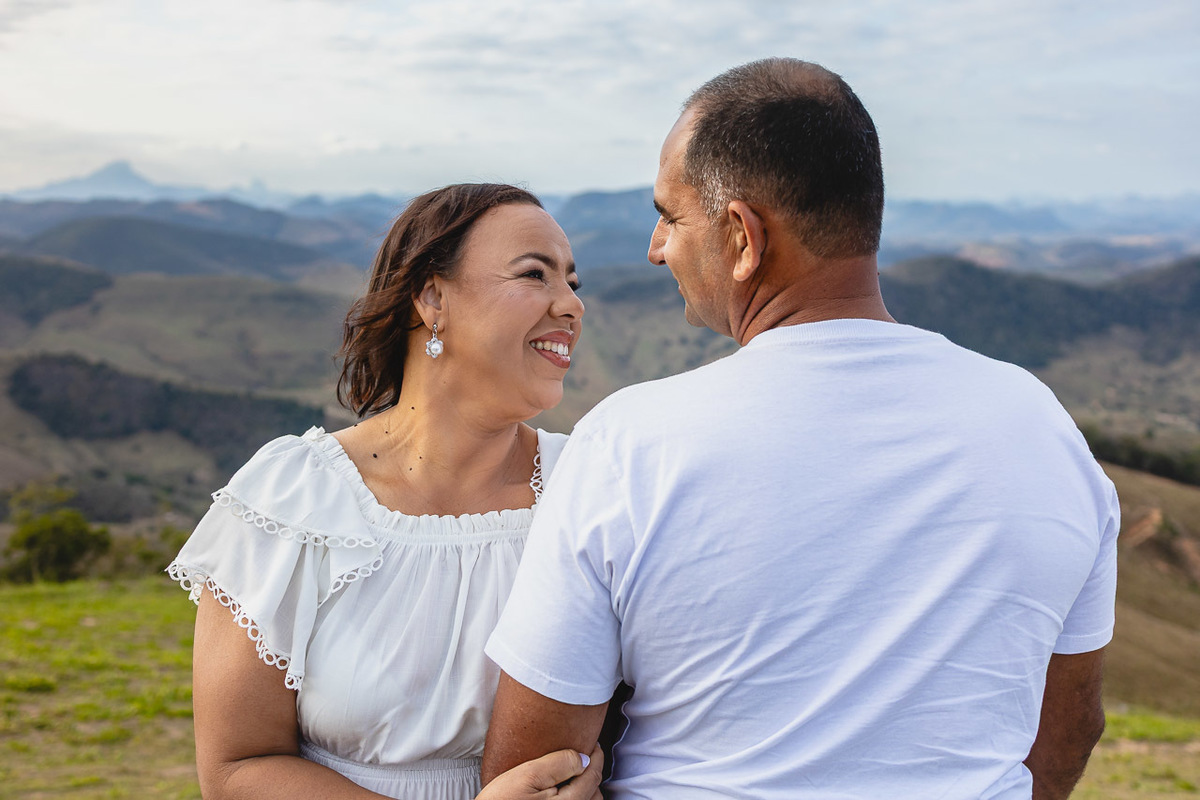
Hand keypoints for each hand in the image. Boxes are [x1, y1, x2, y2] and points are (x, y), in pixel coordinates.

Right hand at [478, 744, 603, 799]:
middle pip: (594, 793)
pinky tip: (559, 793)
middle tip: (581, 759)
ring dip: (584, 790)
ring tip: (571, 776)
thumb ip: (558, 764)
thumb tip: (583, 758)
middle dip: (591, 774)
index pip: (593, 776)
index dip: (595, 756)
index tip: (592, 745)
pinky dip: (574, 799)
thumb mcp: (527, 775)